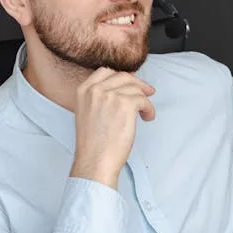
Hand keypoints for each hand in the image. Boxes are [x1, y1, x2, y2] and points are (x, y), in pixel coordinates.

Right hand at [71, 67, 155, 188]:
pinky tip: (147, 118)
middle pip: (123, 76)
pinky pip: (143, 100)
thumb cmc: (93, 145)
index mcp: (83, 91)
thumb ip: (99, 99)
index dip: (122, 77)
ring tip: (146, 113)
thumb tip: (121, 90)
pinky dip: (149, 109)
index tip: (131, 84)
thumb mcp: (88, 113)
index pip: (105, 72)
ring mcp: (110, 95)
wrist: (95, 161)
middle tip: (148, 92)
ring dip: (144, 100)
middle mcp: (95, 90)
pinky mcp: (125, 104)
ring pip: (135, 89)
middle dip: (138, 84)